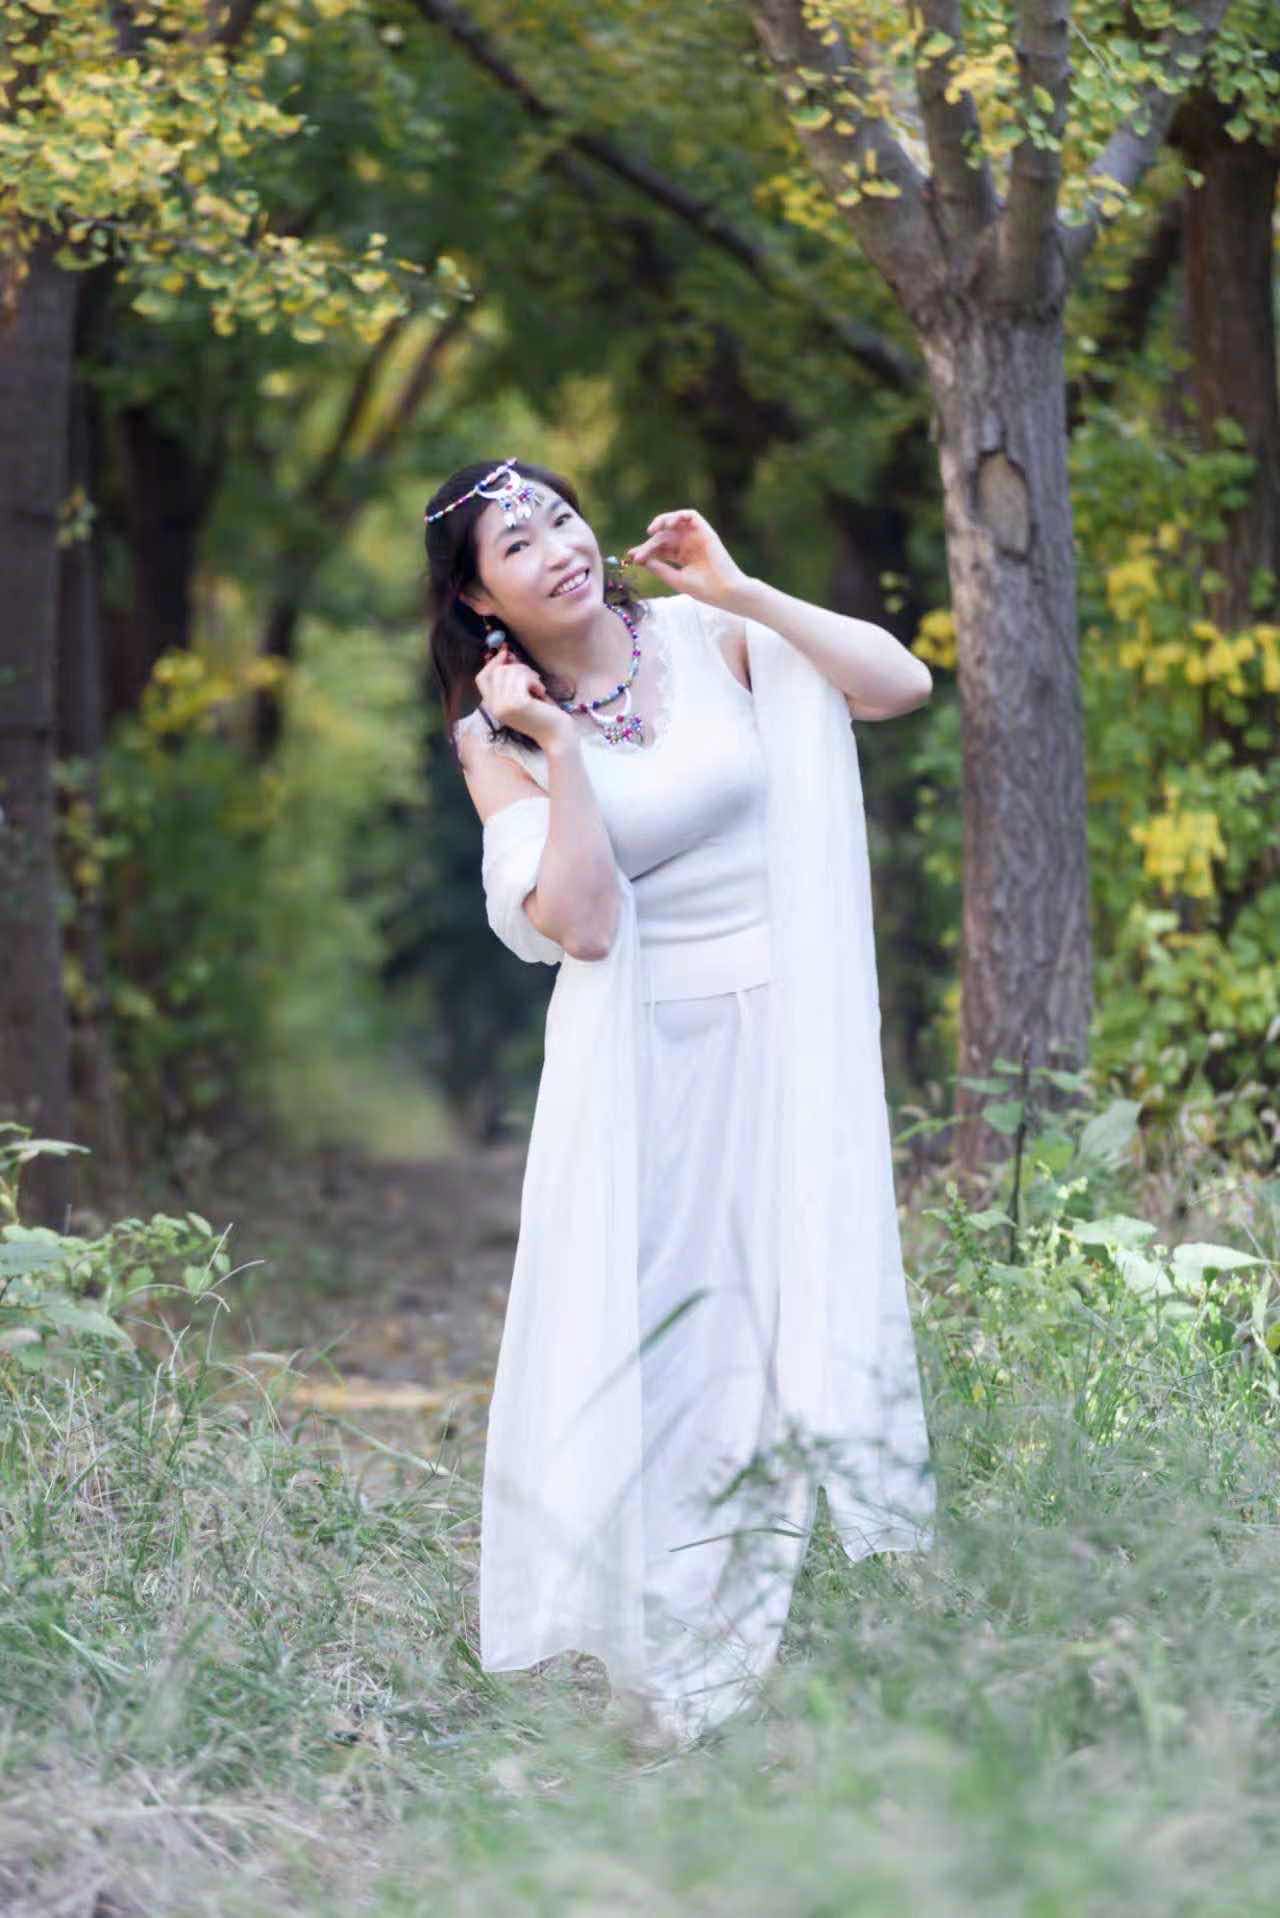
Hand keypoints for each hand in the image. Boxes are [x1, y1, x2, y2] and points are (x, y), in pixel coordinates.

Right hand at [474, 643, 576, 751]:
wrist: (556, 735)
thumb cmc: (542, 713)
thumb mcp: (521, 695)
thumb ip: (511, 679)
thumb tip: (506, 653)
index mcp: (493, 707)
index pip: (481, 678)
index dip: (492, 663)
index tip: (506, 653)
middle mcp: (495, 707)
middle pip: (497, 671)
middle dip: (517, 667)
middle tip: (533, 677)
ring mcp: (504, 706)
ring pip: (510, 672)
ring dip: (528, 673)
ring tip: (538, 686)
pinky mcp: (517, 704)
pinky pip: (522, 678)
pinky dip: (534, 681)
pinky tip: (541, 692)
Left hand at [624, 508, 750, 609]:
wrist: (726, 592)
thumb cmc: (705, 590)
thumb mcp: (676, 579)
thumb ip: (659, 568)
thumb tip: (641, 559)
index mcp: (682, 557)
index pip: (659, 549)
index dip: (645, 551)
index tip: (631, 556)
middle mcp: (688, 545)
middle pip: (664, 537)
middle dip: (649, 544)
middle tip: (638, 555)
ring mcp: (697, 537)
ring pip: (676, 522)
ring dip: (662, 522)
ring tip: (652, 531)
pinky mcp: (706, 532)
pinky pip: (691, 515)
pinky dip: (679, 515)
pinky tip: (667, 524)